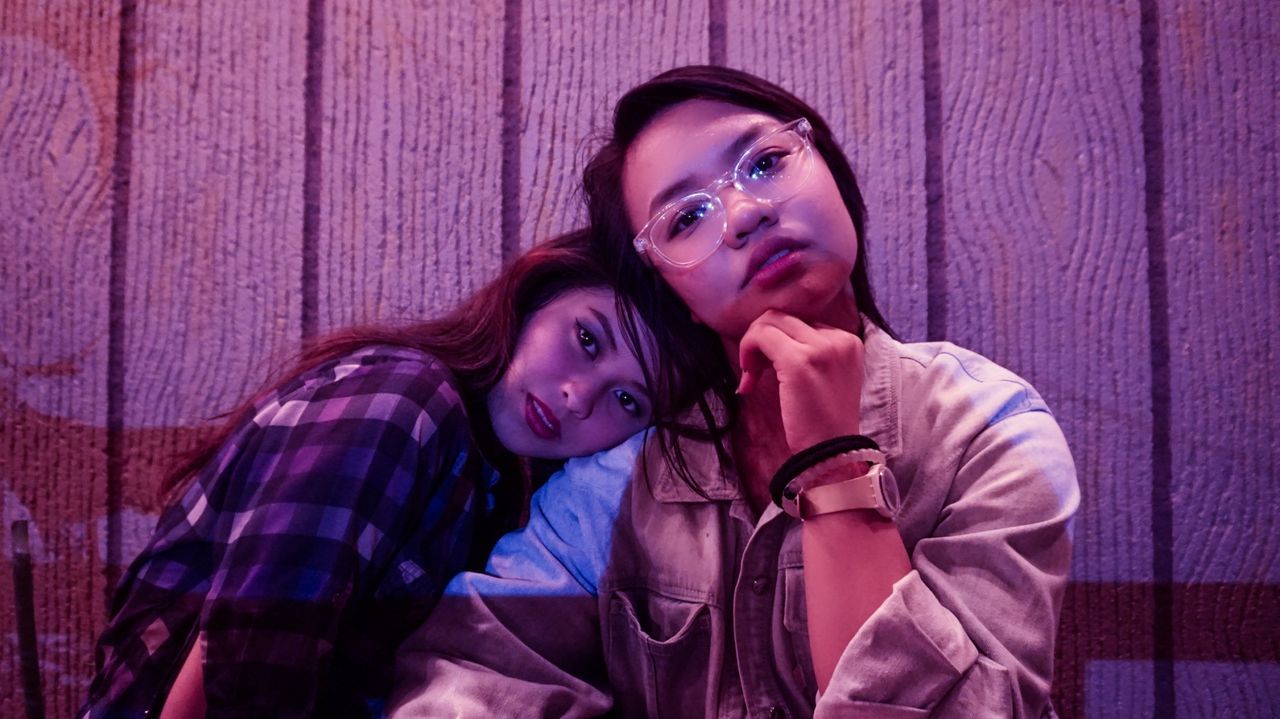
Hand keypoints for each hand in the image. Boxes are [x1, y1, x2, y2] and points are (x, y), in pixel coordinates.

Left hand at [736, 310, 863, 452]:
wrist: (831, 456)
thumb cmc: (822, 423)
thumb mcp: (825, 378)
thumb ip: (806, 352)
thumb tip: (766, 336)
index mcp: (847, 341)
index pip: (799, 321)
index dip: (776, 342)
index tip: (767, 371)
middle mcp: (838, 339)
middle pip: (782, 317)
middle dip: (759, 340)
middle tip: (753, 373)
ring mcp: (821, 348)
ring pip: (769, 322)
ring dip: (751, 345)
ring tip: (751, 377)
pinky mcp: (800, 361)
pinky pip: (761, 336)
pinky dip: (747, 352)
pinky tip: (748, 382)